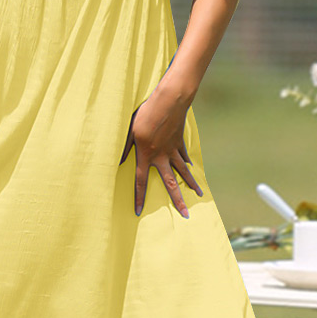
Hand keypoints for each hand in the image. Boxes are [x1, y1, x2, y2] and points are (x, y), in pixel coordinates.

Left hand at [119, 88, 203, 216]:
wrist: (168, 102)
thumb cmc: (145, 115)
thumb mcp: (129, 130)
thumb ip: (124, 147)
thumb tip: (117, 161)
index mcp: (146, 156)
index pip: (141, 182)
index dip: (139, 197)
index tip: (139, 212)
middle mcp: (161, 157)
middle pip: (170, 183)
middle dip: (178, 201)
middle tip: (186, 215)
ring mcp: (173, 150)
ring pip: (183, 172)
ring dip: (191, 184)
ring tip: (199, 196)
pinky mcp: (180, 142)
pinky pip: (184, 156)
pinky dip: (188, 164)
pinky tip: (192, 169)